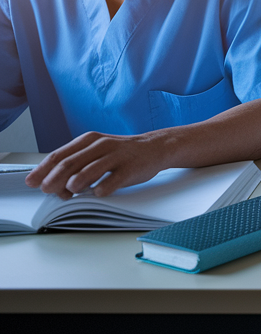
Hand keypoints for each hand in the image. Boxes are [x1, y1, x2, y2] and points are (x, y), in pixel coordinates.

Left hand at [25, 131, 169, 199]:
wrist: (155, 148)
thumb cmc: (119, 153)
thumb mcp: (96, 151)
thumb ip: (75, 163)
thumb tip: (51, 183)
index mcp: (89, 140)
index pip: (59, 155)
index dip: (42, 170)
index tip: (32, 182)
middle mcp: (101, 145)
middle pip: (70, 164)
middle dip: (53, 180)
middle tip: (47, 191)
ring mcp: (116, 156)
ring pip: (89, 171)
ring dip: (74, 185)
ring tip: (70, 193)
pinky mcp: (130, 168)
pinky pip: (111, 182)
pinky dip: (100, 190)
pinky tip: (97, 193)